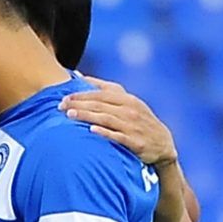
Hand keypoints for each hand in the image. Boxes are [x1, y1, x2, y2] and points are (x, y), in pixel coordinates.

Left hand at [60, 76, 176, 166]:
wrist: (163, 144)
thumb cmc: (139, 121)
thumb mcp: (128, 103)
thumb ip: (107, 90)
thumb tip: (82, 77)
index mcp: (127, 100)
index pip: (101, 94)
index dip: (82, 95)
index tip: (63, 97)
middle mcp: (130, 110)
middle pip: (101, 105)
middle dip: (79, 105)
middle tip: (60, 106)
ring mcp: (133, 126)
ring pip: (106, 119)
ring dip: (87, 116)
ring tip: (70, 115)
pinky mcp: (135, 142)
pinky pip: (118, 136)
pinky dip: (105, 133)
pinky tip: (92, 130)